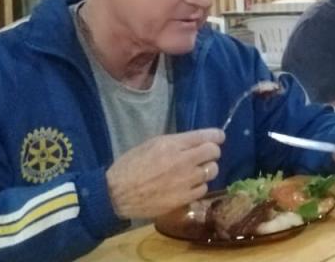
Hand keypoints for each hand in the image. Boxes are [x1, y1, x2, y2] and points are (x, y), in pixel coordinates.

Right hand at [106, 128, 223, 219]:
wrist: (115, 194)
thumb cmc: (129, 166)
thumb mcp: (150, 145)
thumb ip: (176, 143)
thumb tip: (195, 141)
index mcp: (172, 144)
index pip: (206, 136)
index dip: (216, 135)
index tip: (219, 137)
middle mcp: (183, 161)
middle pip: (214, 153)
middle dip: (212, 153)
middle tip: (205, 156)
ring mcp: (185, 181)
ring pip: (212, 171)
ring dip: (207, 170)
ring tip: (196, 172)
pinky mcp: (184, 198)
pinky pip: (203, 189)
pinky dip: (199, 186)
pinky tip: (189, 186)